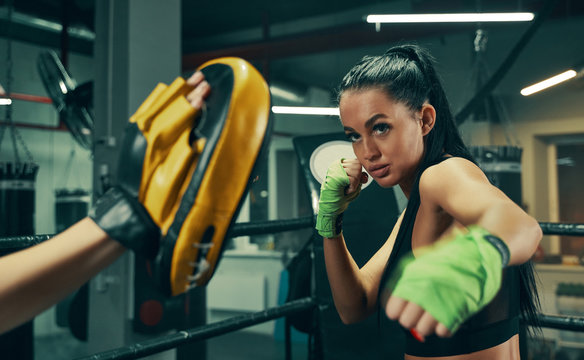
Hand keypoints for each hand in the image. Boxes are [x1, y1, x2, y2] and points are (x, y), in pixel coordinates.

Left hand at [90, 73, 209, 258]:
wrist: (129, 213)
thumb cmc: (153, 203)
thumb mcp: (176, 182)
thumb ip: (188, 157)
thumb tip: (200, 138)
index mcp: (158, 144)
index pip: (182, 113)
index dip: (196, 101)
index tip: (208, 92)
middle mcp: (144, 134)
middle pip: (170, 103)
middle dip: (189, 90)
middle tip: (204, 80)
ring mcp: (136, 133)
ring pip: (156, 103)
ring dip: (174, 90)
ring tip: (189, 80)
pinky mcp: (132, 137)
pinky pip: (144, 109)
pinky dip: (156, 98)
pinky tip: (165, 91)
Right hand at [315, 158, 367, 237]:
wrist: (333, 206)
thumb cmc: (343, 195)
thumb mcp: (355, 184)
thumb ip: (360, 177)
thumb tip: (364, 175)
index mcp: (340, 164)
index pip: (356, 162)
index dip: (358, 173)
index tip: (351, 182)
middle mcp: (336, 165)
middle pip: (357, 165)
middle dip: (357, 178)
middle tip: (348, 186)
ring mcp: (336, 170)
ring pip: (356, 171)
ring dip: (354, 184)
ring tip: (346, 189)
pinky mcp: (337, 176)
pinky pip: (353, 179)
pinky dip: (352, 188)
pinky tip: (346, 191)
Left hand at [382, 226, 507, 340]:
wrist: (476, 252)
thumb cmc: (448, 258)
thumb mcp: (421, 264)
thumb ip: (408, 281)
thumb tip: (395, 299)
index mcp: (412, 280)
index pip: (393, 309)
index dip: (397, 312)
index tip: (403, 310)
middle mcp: (424, 293)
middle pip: (407, 322)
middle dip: (411, 320)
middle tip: (419, 314)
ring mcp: (441, 303)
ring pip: (423, 329)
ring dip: (427, 325)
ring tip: (433, 316)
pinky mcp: (458, 311)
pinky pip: (443, 331)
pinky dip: (444, 327)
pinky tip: (446, 317)